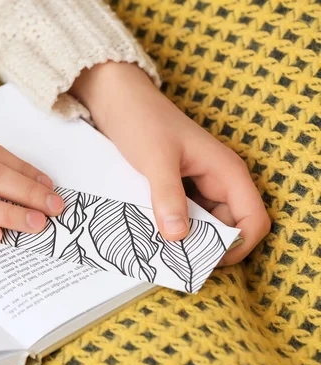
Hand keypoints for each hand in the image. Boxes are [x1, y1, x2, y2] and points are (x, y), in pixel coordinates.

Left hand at [70, 62, 269, 264]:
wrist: (117, 98)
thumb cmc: (141, 121)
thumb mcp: (155, 160)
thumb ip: (168, 197)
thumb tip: (179, 236)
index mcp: (226, 172)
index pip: (253, 221)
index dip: (237, 246)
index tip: (204, 261)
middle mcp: (218, 179)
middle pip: (228, 226)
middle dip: (207, 245)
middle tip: (174, 260)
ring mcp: (198, 182)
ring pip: (204, 222)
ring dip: (187, 237)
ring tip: (159, 249)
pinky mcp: (179, 184)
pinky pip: (184, 213)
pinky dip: (173, 225)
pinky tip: (152, 233)